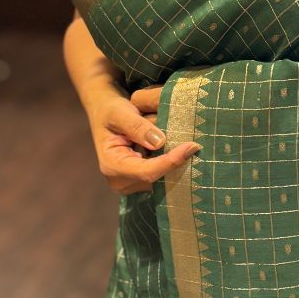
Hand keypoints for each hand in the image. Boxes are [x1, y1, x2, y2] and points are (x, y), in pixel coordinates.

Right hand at [86, 82, 200, 195]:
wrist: (105, 116)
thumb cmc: (111, 111)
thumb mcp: (119, 112)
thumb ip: (137, 126)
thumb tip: (160, 142)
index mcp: (111, 166)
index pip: (146, 172)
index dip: (170, 162)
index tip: (191, 147)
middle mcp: (119, 182)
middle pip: (156, 179)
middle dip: (175, 163)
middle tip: (193, 144)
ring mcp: (130, 185)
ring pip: (161, 181)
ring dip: (174, 164)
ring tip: (184, 146)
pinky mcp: (139, 183)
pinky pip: (160, 179)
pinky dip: (170, 165)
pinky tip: (178, 151)